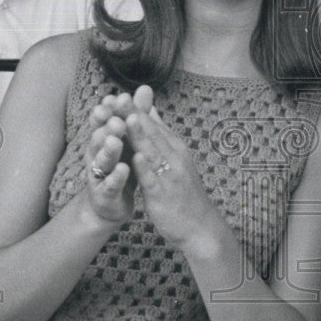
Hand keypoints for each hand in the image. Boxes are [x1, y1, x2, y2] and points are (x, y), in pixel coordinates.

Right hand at [83, 95, 135, 226]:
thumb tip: (146, 87)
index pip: (103, 121)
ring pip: (101, 160)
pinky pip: (109, 185)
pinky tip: (123, 170)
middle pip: (100, 137)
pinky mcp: (104, 194)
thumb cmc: (122, 165)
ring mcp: (99, 175)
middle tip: (117, 118)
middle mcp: (97, 154)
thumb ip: (138, 114)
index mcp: (104, 139)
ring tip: (116, 141)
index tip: (117, 98)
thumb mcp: (131, 140)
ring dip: (108, 150)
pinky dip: (116, 177)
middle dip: (108, 126)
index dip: (108, 110)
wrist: (110, 204)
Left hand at [124, 86, 213, 251]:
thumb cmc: (183, 191)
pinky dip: (145, 167)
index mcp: (175, 147)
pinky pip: (154, 179)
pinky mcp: (165, 194)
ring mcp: (171, 175)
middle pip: (152, 134)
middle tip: (120, 98)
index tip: (120, 94)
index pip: (153, 124)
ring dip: (140, 136)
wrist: (200, 225)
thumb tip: (148, 109)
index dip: (136, 110)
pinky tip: (136, 157)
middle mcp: (175, 157)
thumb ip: (159, 134)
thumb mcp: (174, 158)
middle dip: (135, 116)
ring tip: (127, 120)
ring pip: (152, 153)